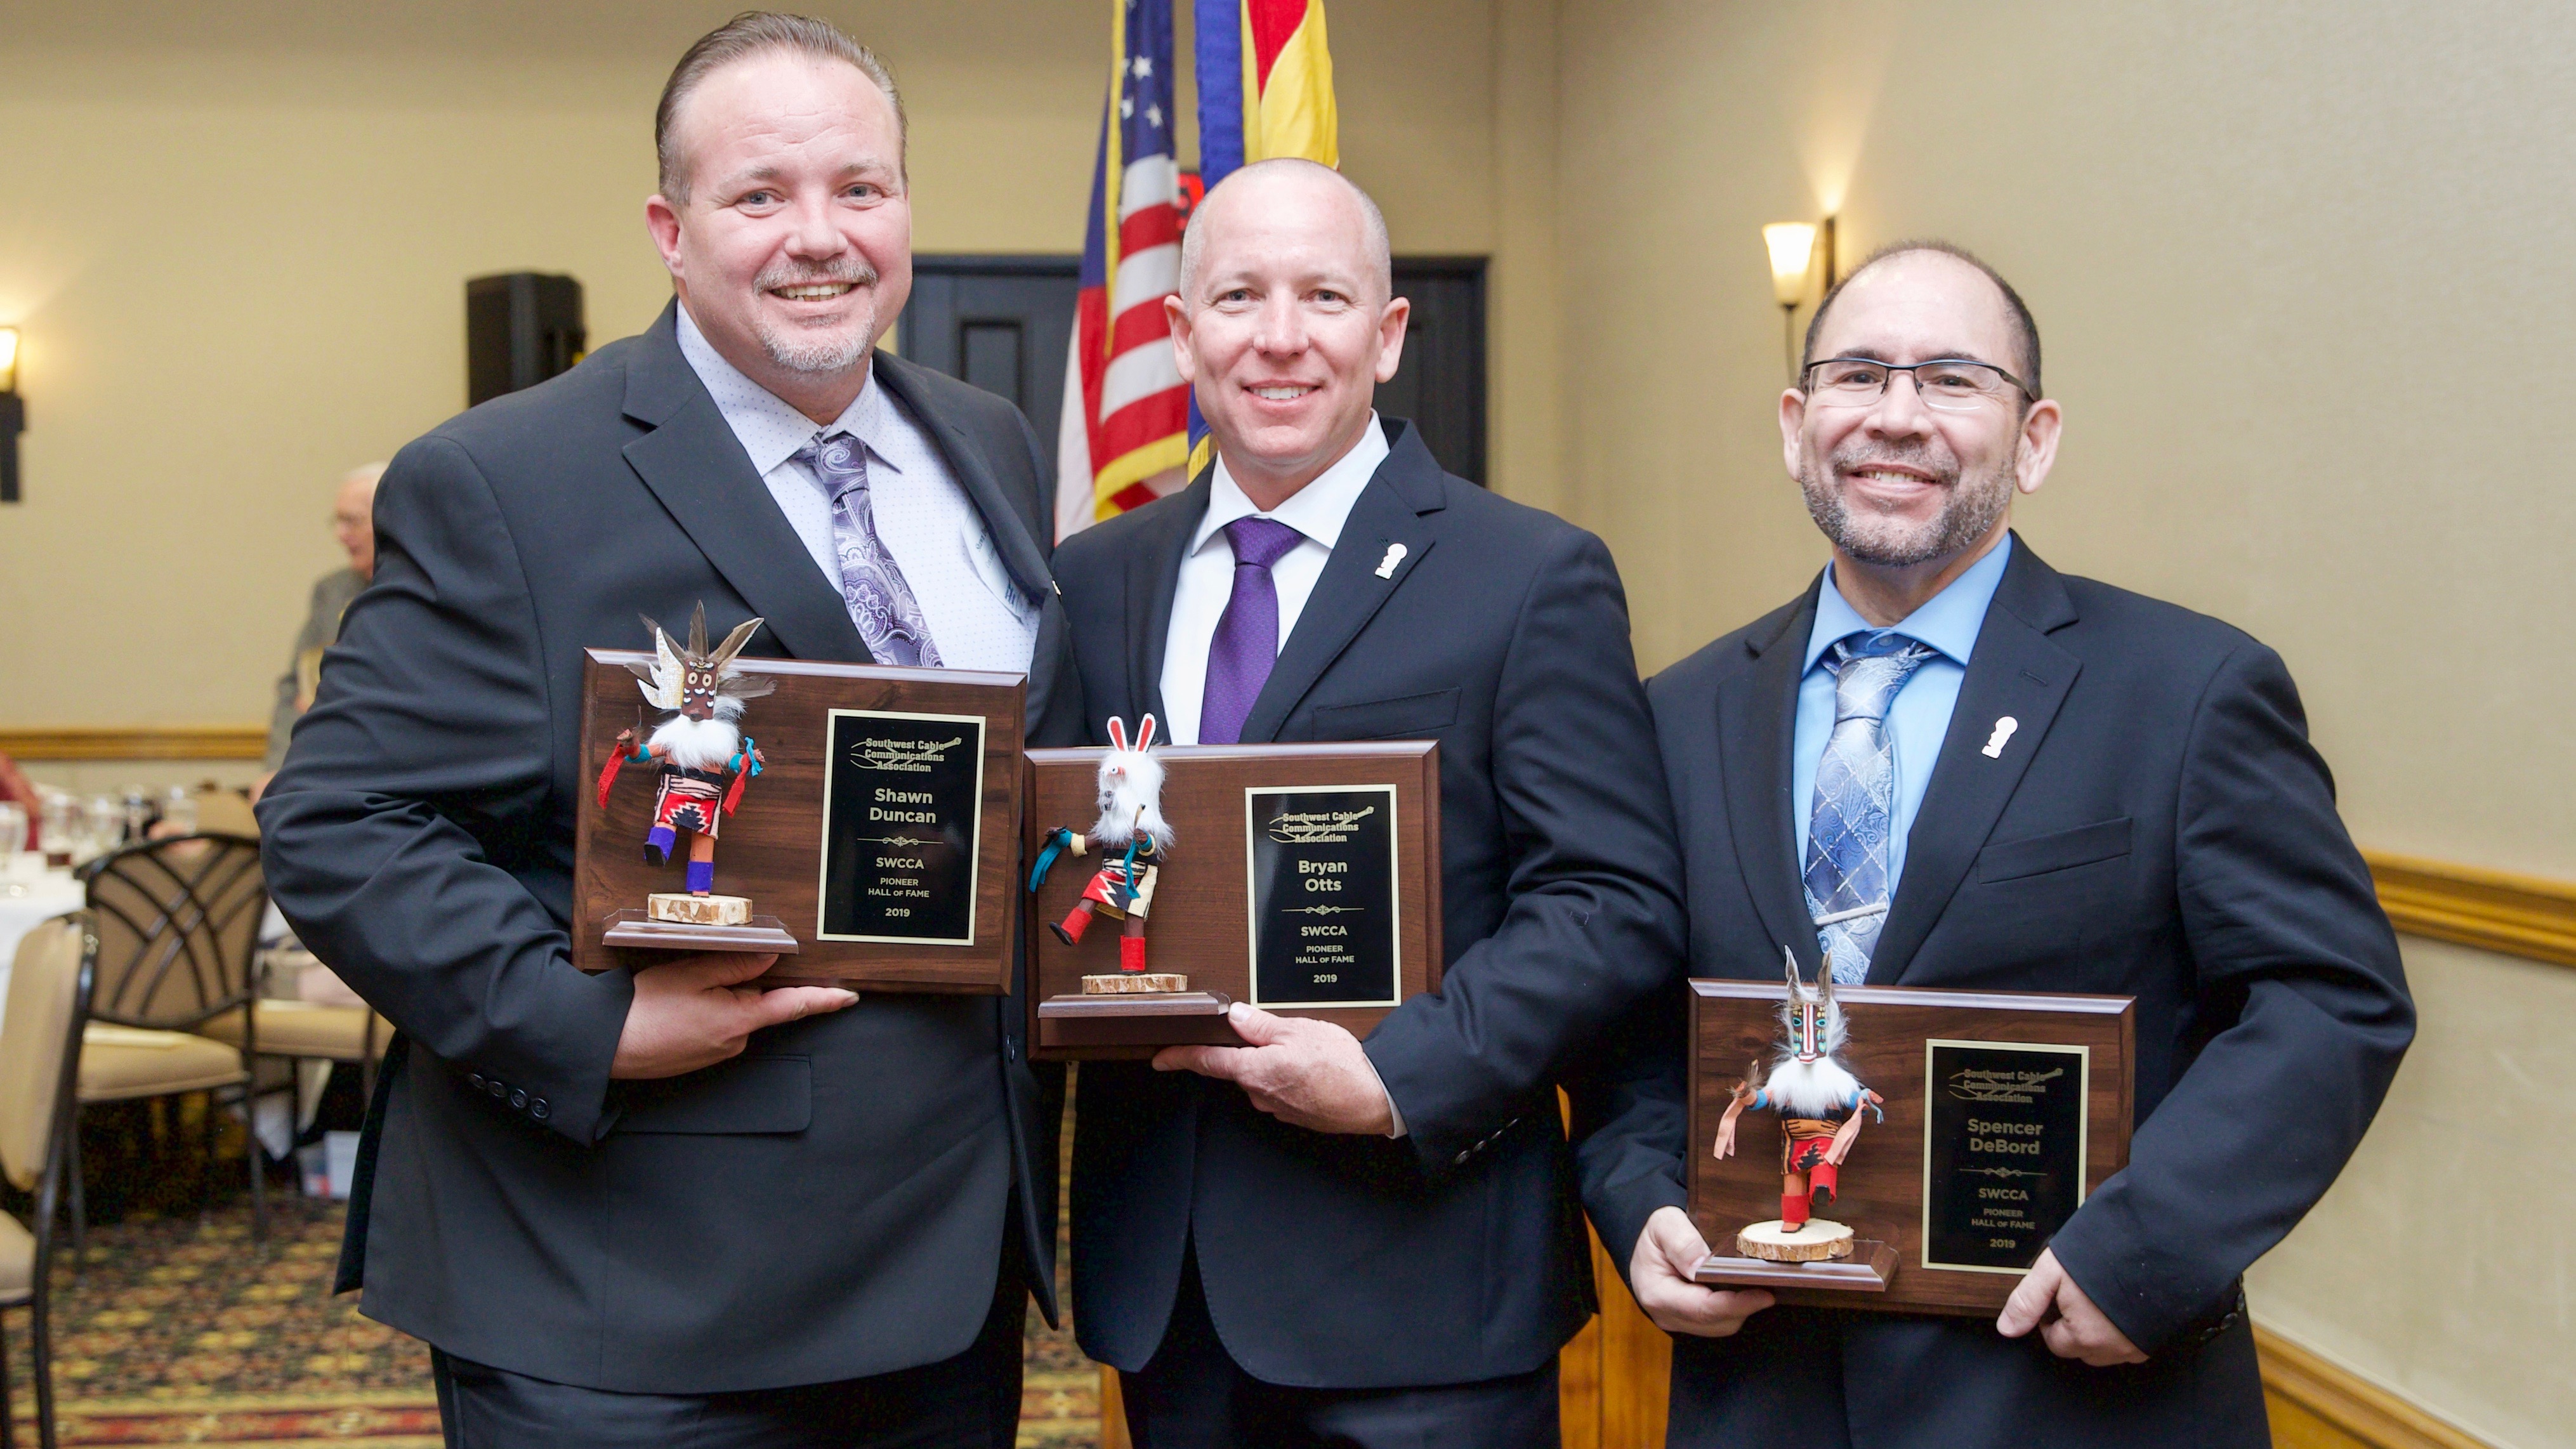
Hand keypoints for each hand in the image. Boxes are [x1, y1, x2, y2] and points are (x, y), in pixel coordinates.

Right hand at [610, 952, 857, 1079]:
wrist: (606, 1046)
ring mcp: (717, 1053)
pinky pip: (715, 1026)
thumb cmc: (644, 1008)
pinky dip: (704, 1010)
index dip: (823, 1000)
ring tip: (678, 989)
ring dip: (718, 996)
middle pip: (757, 1004)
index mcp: (740, 1019)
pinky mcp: (699, 1057)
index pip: (794, 1006)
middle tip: (703, 973)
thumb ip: (738, 964)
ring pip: (733, 1013)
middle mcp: (735, 1042)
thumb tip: (772, 957)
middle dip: (741, 983)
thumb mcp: (693, 973)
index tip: (849, 997)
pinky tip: (675, 1005)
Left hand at [1152, 1003, 1394, 1133]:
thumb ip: (1260, 1024)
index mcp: (1254, 1071)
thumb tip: (1234, 1016)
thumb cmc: (1340, 1066)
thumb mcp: (1297, 1030)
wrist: (1375, 1099)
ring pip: (1264, 1079)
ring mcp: (1277, 1108)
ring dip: (1277, 1064)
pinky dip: (1292, 1078)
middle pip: (1240, 1068)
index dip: (1180, 1057)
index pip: (1206, 1062)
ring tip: (1308, 1053)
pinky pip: (1283, 1091)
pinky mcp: (1295, 1115)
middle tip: (1282, 1036)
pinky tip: (1315, 1070)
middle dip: (1253, 1051)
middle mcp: (1259, 1094)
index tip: (1160, 1058)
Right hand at [1630, 1206, 1773, 1336]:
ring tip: (1756, 1286)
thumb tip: (1702, 1266)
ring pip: (1721, 1326)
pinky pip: (1718, 1323)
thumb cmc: (1654, 1232)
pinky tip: (1741, 1291)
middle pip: (1716, 1322)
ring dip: (1740, 1309)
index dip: (1736, 1304)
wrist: (1645, 1242)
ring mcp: (1677, 1321)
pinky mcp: (1688, 1321)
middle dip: (1744, 1306)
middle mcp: (1666, 1314)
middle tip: (1768, 1285)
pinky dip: (1733, 1309)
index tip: (1764, 1295)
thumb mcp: (1664, 1224)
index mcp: (1656, 1293)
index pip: (1702, 1308)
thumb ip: (1682, 1243)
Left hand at [1996, 1248, 2147, 1365]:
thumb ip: (2027, 1302)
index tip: (2056, 1299)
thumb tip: (2006, 1329)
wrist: (2158, 1248)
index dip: (2050, 1320)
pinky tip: (2120, 1306)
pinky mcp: (2154, 1340)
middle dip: (2072, 1327)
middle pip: (2079, 1349)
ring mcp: (2136, 1347)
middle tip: (2077, 1296)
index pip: (2055, 1342)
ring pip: (2105, 1350)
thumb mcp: (2054, 1270)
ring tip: (2098, 1298)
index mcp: (2084, 1336)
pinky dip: (2120, 1331)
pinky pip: (2128, 1345)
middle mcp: (2112, 1349)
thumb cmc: (2105, 1256)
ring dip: (2097, 1332)